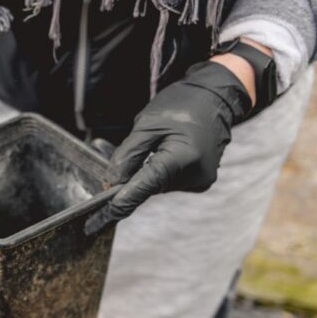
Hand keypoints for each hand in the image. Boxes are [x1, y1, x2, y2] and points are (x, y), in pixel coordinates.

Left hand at [84, 61, 252, 234]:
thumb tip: (111, 183)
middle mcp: (195, 175)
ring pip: (158, 186)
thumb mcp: (147, 126)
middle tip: (134, 150)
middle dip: (134, 175)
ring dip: (148, 172)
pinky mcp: (202, 182)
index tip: (101, 218)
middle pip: (150, 187)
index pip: (144, 187)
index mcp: (182, 158)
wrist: (215, 99)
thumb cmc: (181, 106)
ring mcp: (201, 181)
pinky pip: (170, 182)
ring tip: (159, 143)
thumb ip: (127, 156)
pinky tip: (168, 151)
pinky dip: (161, 172)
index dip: (121, 202)